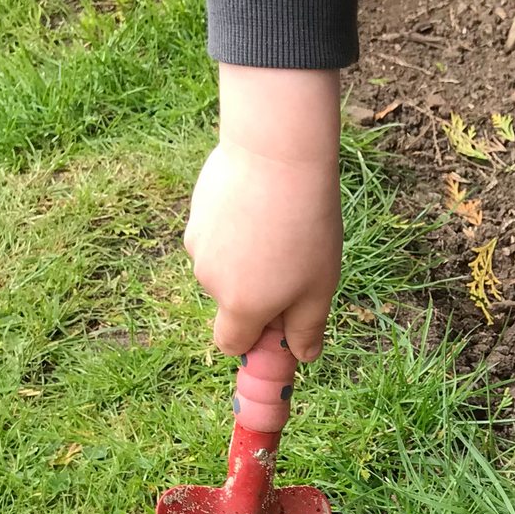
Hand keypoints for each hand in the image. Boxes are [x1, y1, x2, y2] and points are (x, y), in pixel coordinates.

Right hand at [184, 66, 341, 361]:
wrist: (277, 156)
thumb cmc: (306, 229)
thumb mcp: (319, 288)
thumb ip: (307, 329)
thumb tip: (303, 357)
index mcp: (240, 306)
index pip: (231, 344)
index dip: (255, 341)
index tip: (280, 323)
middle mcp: (209, 279)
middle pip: (231, 302)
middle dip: (258, 294)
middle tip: (295, 262)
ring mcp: (197, 242)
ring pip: (224, 265)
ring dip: (248, 259)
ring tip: (280, 227)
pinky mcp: (195, 210)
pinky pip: (218, 234)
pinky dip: (237, 229)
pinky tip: (261, 205)